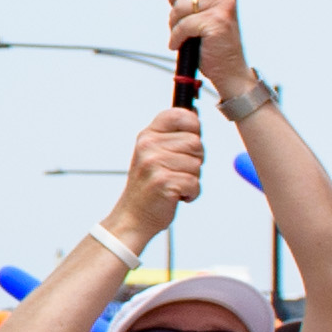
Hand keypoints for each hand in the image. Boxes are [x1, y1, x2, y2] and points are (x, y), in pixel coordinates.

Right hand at [118, 107, 208, 231]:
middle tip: (178, 170)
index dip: (193, 126)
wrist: (133, 216)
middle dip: (195, 159)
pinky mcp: (163, 182)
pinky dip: (191, 193)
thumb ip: (171, 135)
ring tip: (175, 184)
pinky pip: (195, 183)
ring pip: (197, 164)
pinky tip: (177, 195)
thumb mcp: (152, 153)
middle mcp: (148, 146)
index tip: (189, 141)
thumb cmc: (148, 186)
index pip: (179, 114)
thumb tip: (194, 116)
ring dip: (192, 178)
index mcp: (147, 136)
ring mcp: (154, 163)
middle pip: (195, 142)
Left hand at [167, 0, 253, 101]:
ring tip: (184, 36)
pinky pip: (182, 23)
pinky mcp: (218, 22)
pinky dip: (176, 37)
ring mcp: (224, 6)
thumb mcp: (196, 11)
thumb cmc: (210, 41)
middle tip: (177, 17)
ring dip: (173, 24)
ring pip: (179, 5)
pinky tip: (180, 45)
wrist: (228, 70)